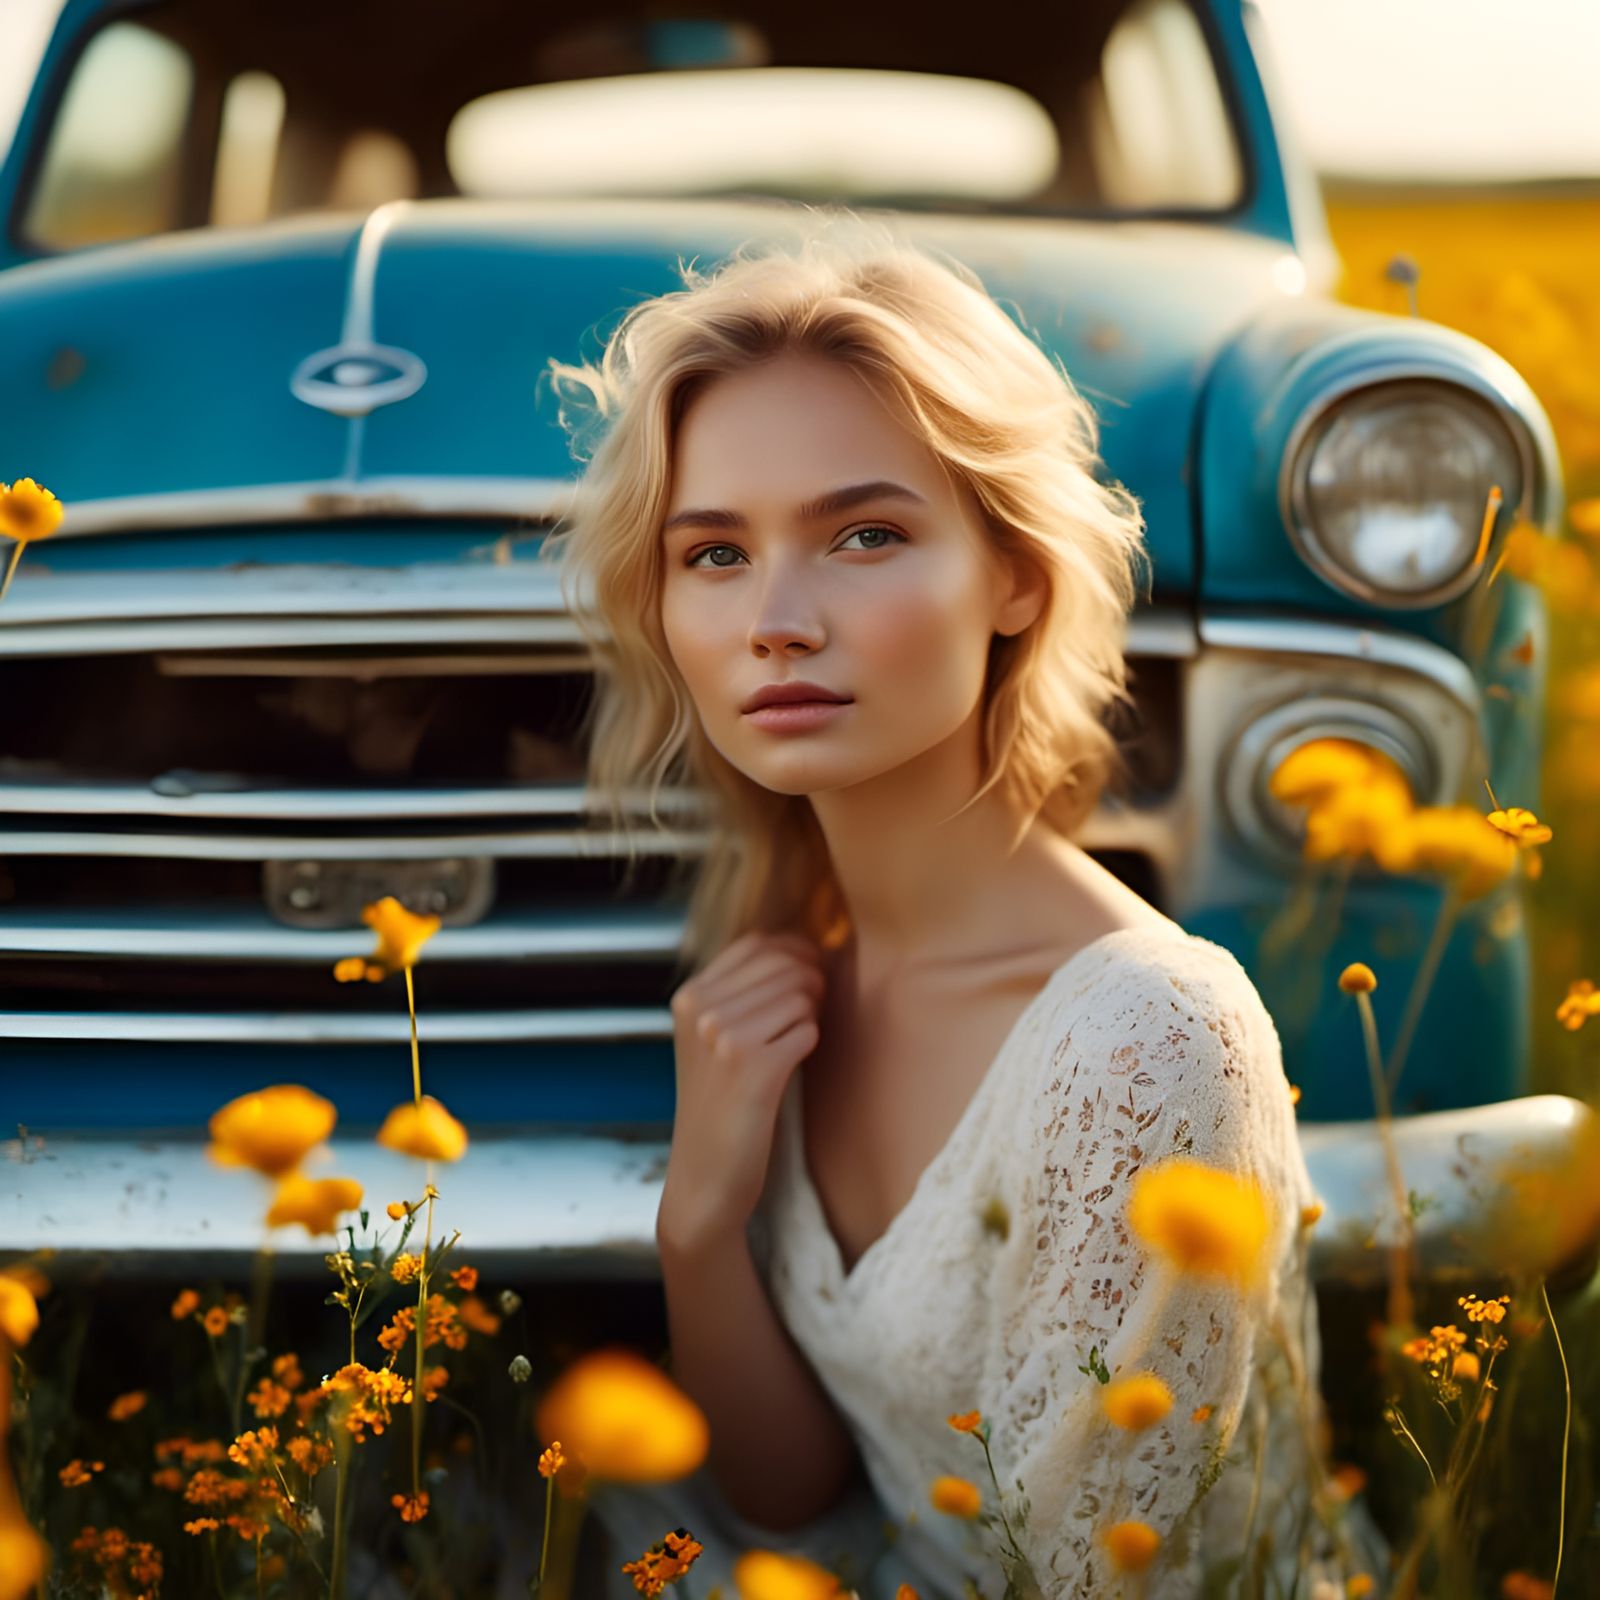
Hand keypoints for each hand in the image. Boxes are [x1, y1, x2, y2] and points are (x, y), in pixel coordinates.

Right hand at [657, 930, 827, 1248]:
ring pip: (801, 994)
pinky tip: (791, 1065)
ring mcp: (724, 1038)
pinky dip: (809, 1044)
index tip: (807, 979)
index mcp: (689, 996)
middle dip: (811, 983)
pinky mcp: (753, 1069)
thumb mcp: (711, 1038)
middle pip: (785, 963)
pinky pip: (808, 1030)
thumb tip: (804, 947)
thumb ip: (742, 991)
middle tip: (809, 1014)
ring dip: (810, 1016)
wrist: (704, 1177)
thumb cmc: (720, 1105)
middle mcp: (702, 1010)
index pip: (758, 943)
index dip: (795, 952)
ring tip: (793, 1044)